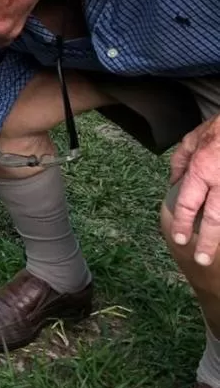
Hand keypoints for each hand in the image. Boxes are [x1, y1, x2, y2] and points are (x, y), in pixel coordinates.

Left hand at [170, 115, 219, 265]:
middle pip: (214, 218)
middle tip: (202, 260)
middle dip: (208, 241)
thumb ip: (180, 162)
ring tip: (217, 253)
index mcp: (201, 171)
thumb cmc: (219, 128)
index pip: (189, 203)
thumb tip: (173, 182)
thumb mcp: (193, 139)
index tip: (181, 240)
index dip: (184, 224)